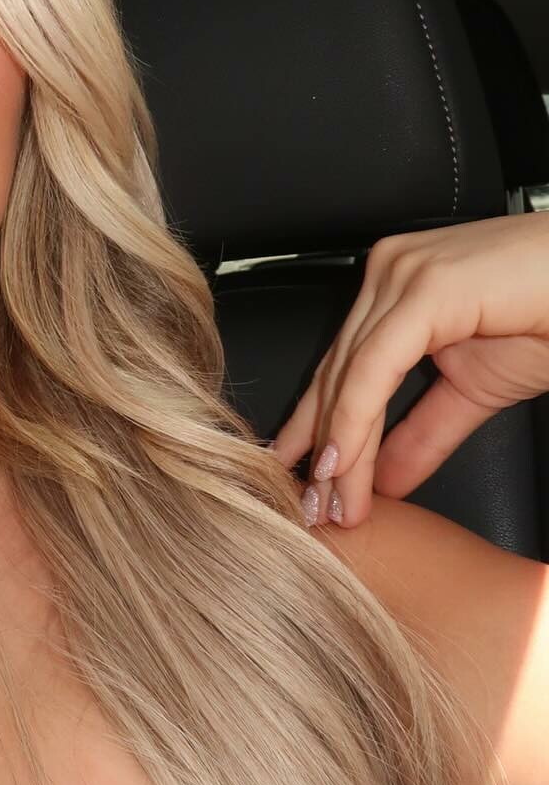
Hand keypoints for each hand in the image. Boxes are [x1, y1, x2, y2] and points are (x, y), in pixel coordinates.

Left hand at [268, 210, 548, 528]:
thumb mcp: (475, 390)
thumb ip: (423, 433)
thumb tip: (383, 481)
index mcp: (395, 289)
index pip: (341, 369)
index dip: (320, 431)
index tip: (309, 487)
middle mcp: (390, 273)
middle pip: (338, 375)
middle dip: (321, 450)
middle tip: (311, 510)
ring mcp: (404, 274)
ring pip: (350, 376)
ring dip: (339, 450)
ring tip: (332, 504)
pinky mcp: (427, 288)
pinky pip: (375, 368)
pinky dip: (356, 421)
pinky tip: (343, 465)